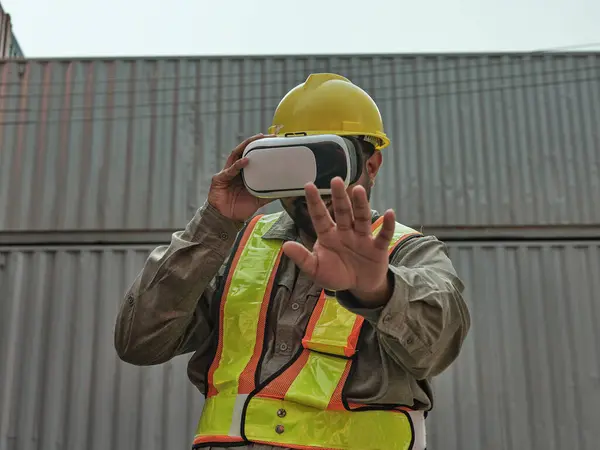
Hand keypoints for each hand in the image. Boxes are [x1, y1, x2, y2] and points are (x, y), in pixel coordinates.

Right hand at [208, 134, 273, 221]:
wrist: (226, 219)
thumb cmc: (240, 208)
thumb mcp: (258, 199)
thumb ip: (269, 194)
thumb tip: (285, 192)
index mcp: (244, 173)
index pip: (253, 155)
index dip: (261, 148)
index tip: (274, 141)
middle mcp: (236, 170)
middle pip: (244, 151)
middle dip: (254, 142)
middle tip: (267, 136)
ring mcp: (227, 173)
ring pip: (236, 155)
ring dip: (245, 146)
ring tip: (256, 140)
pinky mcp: (219, 179)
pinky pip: (230, 170)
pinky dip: (238, 165)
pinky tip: (246, 161)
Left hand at [282, 177, 395, 304]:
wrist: (359, 287)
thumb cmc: (336, 274)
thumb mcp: (316, 269)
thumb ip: (302, 259)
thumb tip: (285, 246)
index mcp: (328, 235)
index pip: (320, 216)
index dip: (315, 202)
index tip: (308, 185)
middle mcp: (345, 232)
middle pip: (342, 212)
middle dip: (340, 197)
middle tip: (336, 180)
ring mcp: (362, 238)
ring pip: (361, 218)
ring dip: (361, 204)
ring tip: (358, 190)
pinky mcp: (377, 248)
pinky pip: (383, 235)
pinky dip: (387, 225)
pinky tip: (389, 212)